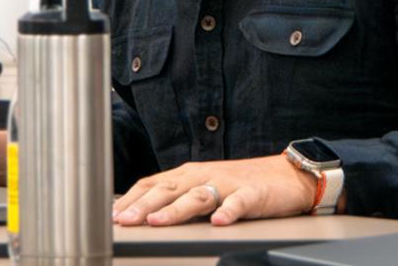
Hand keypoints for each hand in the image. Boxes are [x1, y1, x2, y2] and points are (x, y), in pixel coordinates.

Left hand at [112, 155, 316, 226]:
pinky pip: (238, 203)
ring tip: (159, 222)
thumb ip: (177, 197)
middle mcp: (204, 174)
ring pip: (198, 195)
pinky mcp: (252, 194)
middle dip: (144, 206)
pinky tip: (218, 222)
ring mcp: (228, 183)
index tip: (112, 215)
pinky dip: (227, 212)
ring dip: (176, 209)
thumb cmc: (241, 183)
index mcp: (189, 173)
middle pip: (169, 189)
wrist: (285, 175)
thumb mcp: (203, 186)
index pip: (153, 184)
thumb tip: (142, 214)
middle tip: (125, 221)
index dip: (132, 199)